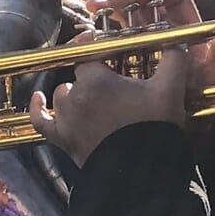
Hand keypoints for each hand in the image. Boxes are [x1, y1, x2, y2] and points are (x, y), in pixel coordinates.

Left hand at [28, 0, 209, 166]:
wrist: (140, 172)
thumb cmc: (153, 128)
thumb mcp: (170, 89)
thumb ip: (174, 59)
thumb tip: (176, 43)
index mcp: (96, 80)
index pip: (90, 55)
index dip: (100, 53)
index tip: (108, 51)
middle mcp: (75, 96)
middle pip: (79, 77)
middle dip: (96, 79)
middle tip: (117, 89)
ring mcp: (66, 119)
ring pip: (63, 95)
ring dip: (76, 96)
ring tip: (98, 103)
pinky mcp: (62, 139)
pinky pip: (40, 120)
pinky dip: (38, 109)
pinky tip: (38, 99)